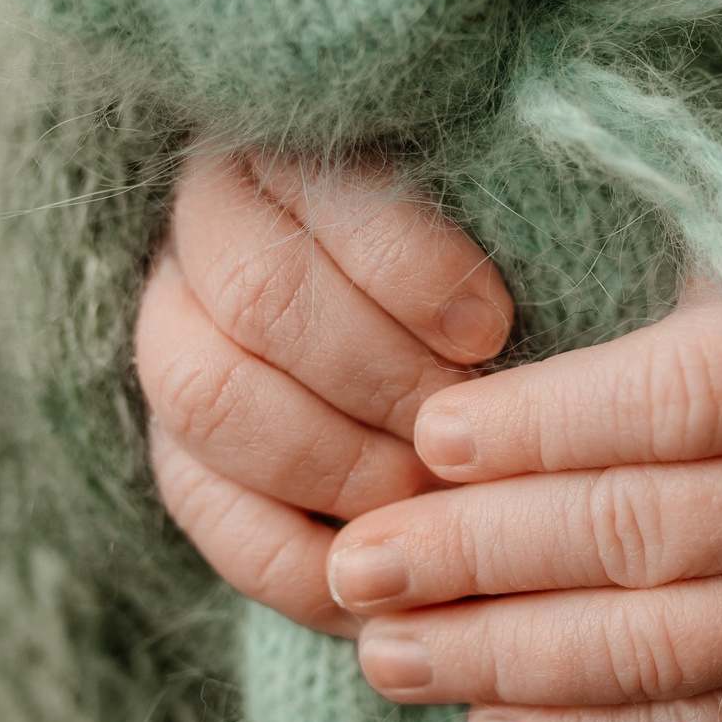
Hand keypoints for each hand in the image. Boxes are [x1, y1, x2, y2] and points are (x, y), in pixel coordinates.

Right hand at [137, 150, 515, 639]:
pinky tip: (388, 585)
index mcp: (295, 137)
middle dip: (380, 378)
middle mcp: (210, 227)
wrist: (466, 340)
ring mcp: (175, 338)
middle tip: (469, 429)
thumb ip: (529, 223)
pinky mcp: (178, 451)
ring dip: (338, 463)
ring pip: (212, 399)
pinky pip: (210, 515)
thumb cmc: (519, 257)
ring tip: (436, 498)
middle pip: (262, 298)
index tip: (492, 332)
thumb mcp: (527, 217)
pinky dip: (300, 565)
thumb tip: (545, 282)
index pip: (325, 189)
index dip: (408, 268)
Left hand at [326, 174, 721, 721]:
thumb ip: (718, 230)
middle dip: (487, 554)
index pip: (679, 398)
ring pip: (673, 645)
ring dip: (516, 658)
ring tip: (386, 654)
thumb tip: (545, 262)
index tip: (428, 438)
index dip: (548, 425)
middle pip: (654, 532)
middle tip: (359, 565)